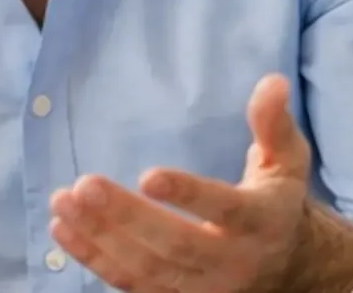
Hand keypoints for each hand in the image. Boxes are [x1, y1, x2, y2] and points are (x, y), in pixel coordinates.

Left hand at [49, 74, 310, 292]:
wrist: (289, 268)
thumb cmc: (278, 199)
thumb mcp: (287, 158)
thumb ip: (274, 122)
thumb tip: (273, 80)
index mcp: (260, 221)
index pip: (224, 209)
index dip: (187, 195)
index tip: (147, 175)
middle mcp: (231, 263)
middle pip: (174, 245)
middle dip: (126, 217)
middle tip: (85, 184)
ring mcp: (203, 289)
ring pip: (146, 269)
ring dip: (100, 237)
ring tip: (63, 201)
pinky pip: (130, 285)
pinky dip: (94, 258)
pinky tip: (63, 230)